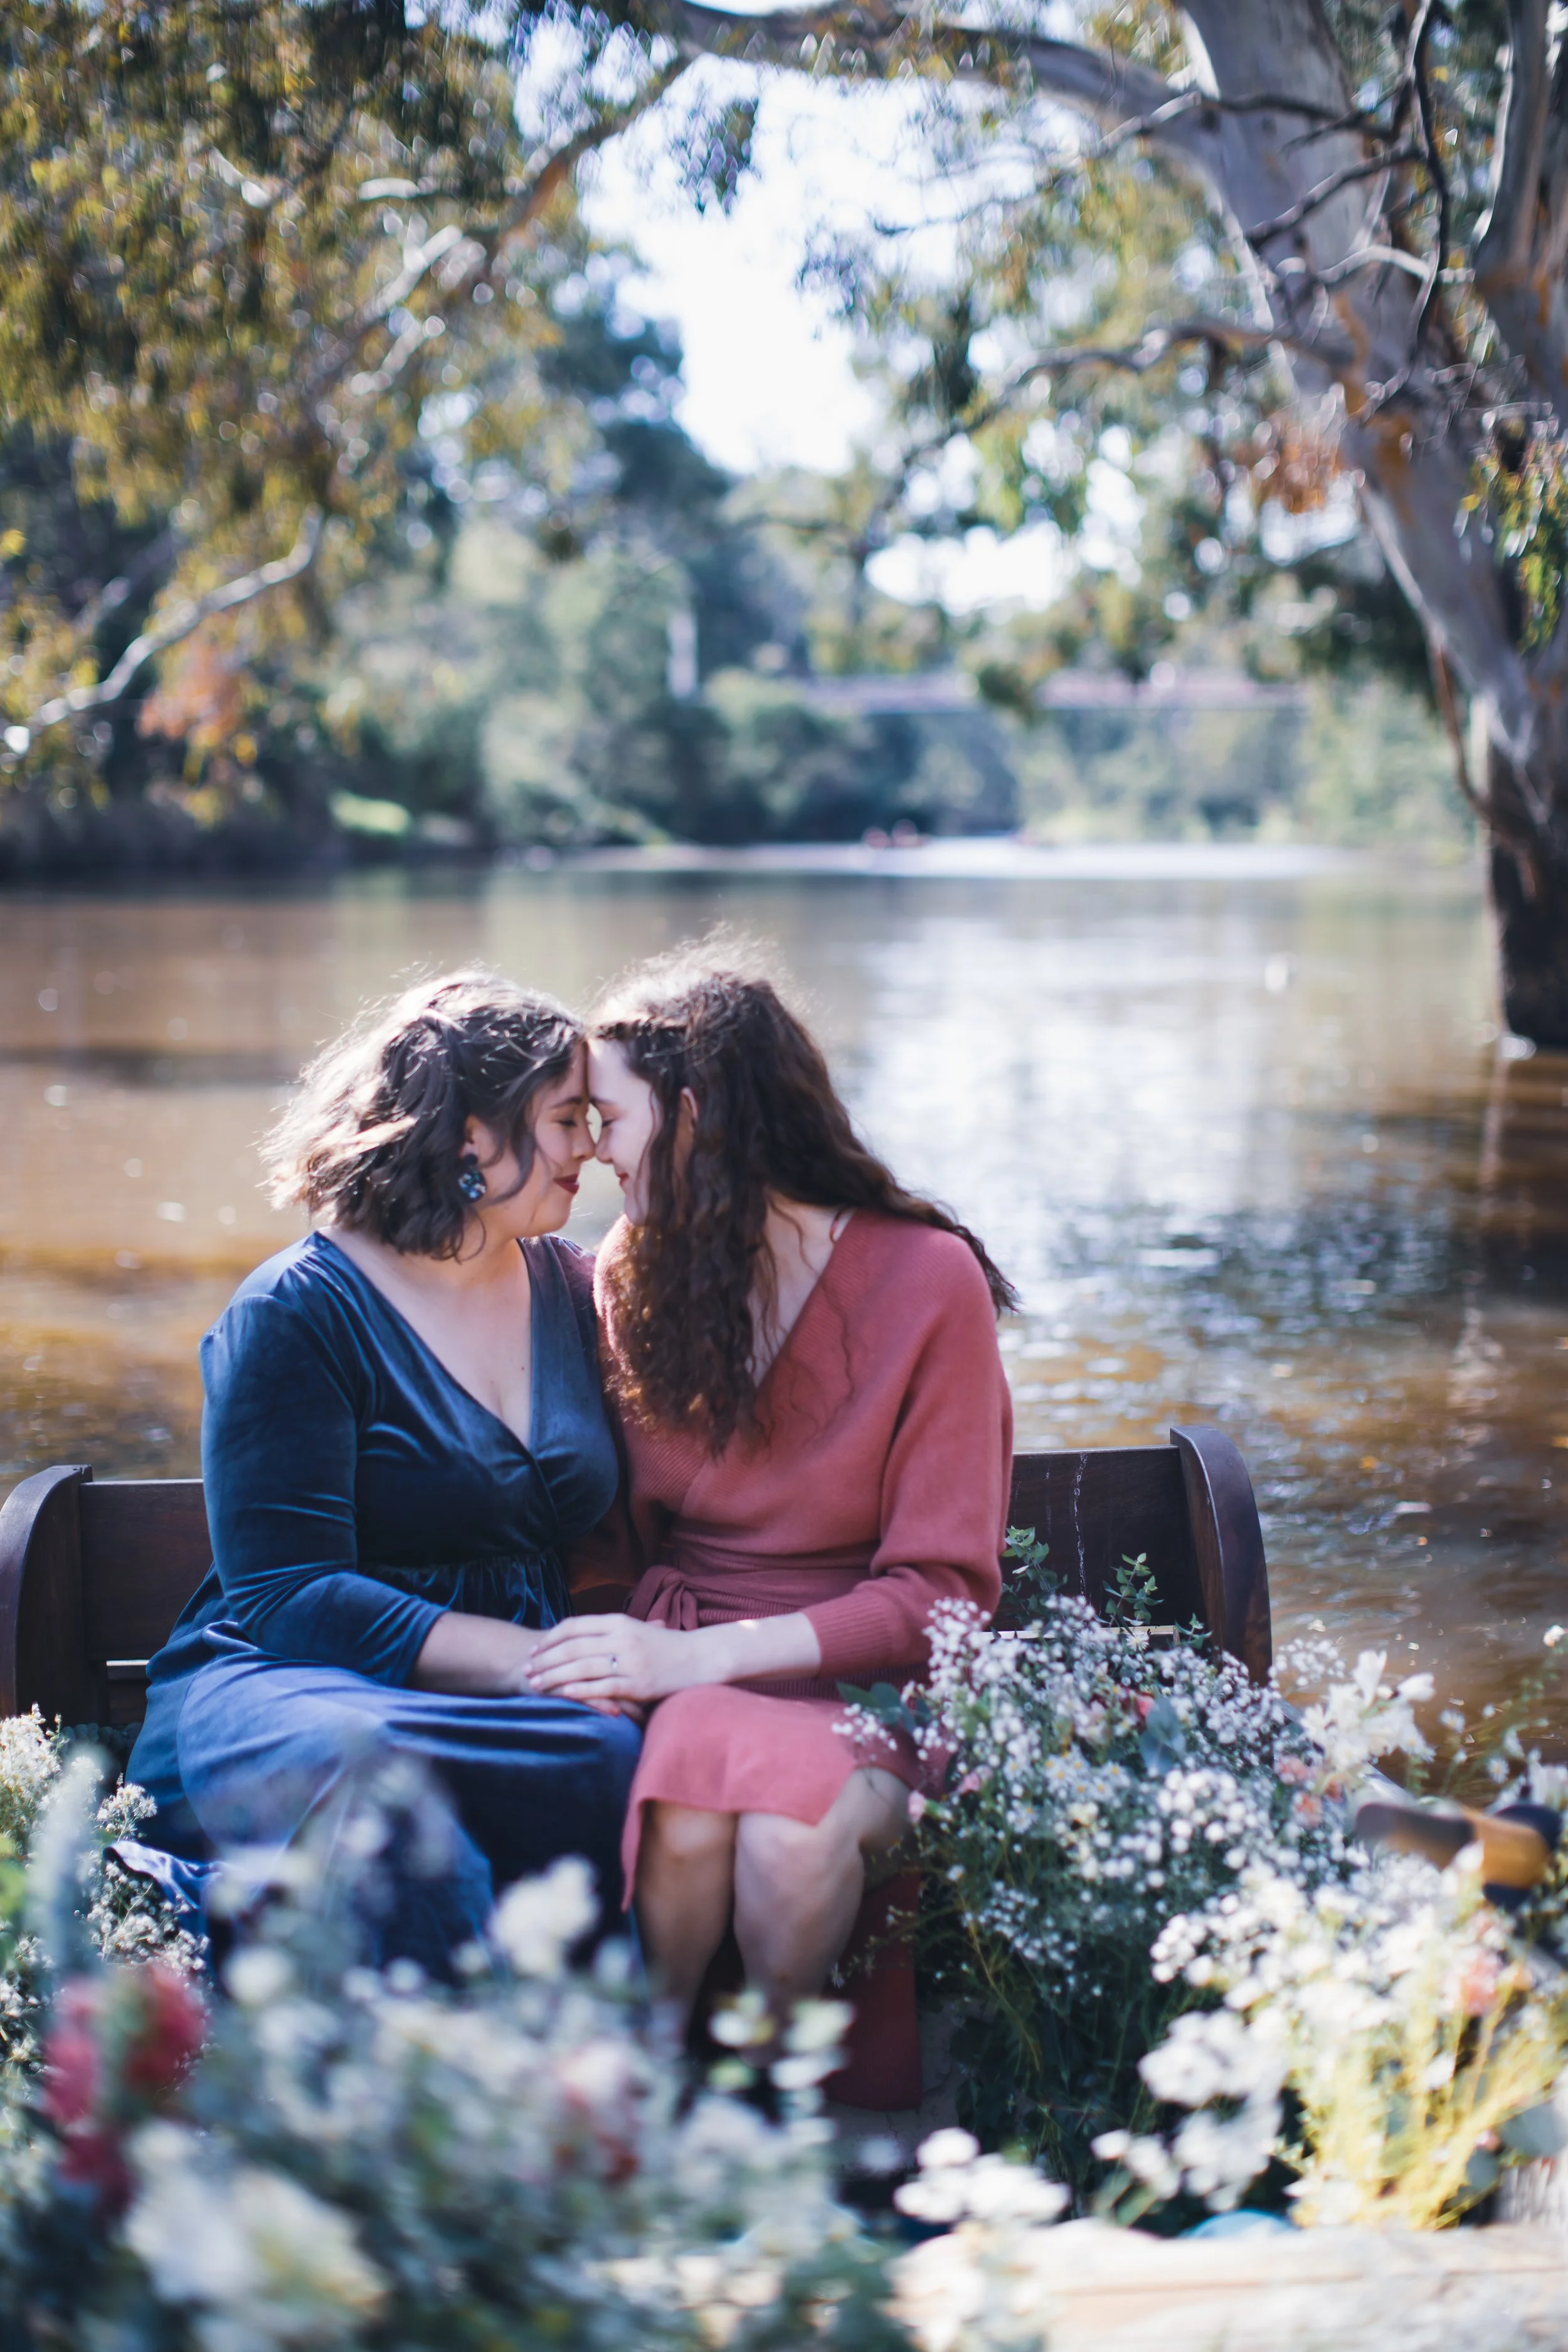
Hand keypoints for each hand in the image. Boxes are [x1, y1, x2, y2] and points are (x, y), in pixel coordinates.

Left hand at [526, 1613, 706, 1707]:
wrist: (703, 1658)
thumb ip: (612, 1632)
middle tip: (525, 1669)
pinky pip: (603, 1686)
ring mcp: (630, 1661)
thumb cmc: (669, 1646)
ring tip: (535, 1684)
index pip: (575, 1626)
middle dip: (545, 1659)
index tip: (535, 1648)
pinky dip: (580, 1689)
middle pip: (573, 1647)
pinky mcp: (638, 1684)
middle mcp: (622, 1638)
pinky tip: (563, 1693)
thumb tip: (581, 1637)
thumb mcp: (639, 1630)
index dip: (551, 1638)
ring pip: (582, 1667)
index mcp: (620, 1622)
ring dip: (554, 1676)